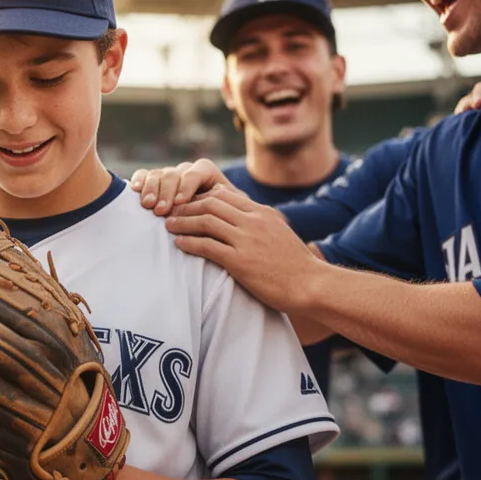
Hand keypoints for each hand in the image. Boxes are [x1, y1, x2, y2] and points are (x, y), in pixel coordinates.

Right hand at [130, 159, 233, 216]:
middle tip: (161, 210)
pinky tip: (135, 190)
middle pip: (174, 174)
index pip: (196, 172)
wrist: (209, 227)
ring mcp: (168, 177)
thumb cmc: (220, 221)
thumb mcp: (228, 212)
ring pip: (158, 174)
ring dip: (152, 189)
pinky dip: (139, 180)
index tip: (180, 203)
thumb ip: (227, 205)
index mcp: (206, 173)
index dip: (187, 186)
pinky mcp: (153, 183)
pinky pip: (144, 175)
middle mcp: (186, 172)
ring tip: (148, 206)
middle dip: (167, 191)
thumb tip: (221, 203)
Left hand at [165, 184, 323, 312]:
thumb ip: (259, 221)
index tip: (186, 204)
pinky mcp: (240, 261)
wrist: (311, 284)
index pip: (223, 195)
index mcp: (262, 212)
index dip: (199, 197)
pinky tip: (179, 244)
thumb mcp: (278, 232)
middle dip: (186, 206)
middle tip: (170, 212)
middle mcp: (254, 221)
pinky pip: (207, 246)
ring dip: (183, 222)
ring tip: (169, 226)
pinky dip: (189, 243)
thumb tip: (239, 214)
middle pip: (210, 203)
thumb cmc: (294, 264)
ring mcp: (247, 240)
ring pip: (205, 221)